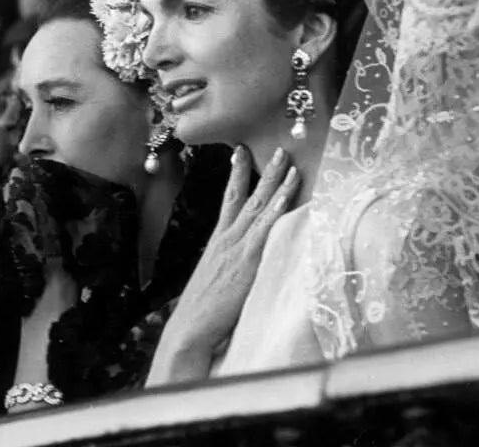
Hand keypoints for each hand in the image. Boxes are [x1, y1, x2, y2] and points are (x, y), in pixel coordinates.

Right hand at [146, 144, 298, 384]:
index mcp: (219, 240)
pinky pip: (266, 228)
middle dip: (264, 170)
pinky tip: (287, 195)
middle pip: (247, 195)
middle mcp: (227, 237)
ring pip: (259, 205)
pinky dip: (276, 208)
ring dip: (276, 182)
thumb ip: (228, 263)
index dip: (237, 174)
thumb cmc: (202, 312)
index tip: (241, 151)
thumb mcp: (214, 278)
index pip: (229, 198)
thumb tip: (238, 259)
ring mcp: (237, 246)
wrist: (189, 330)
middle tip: (279, 148)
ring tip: (289, 161)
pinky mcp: (247, 260)